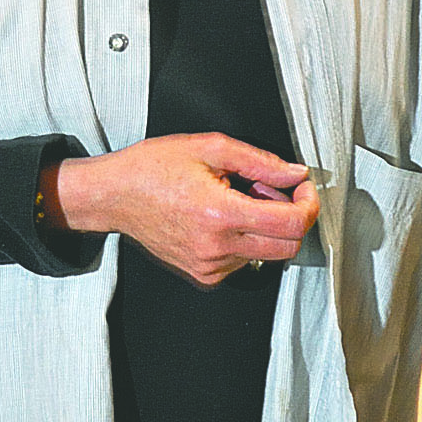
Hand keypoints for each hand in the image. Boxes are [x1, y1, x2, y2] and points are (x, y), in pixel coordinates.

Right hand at [52, 133, 319, 287]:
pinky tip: (221, 217)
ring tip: (234, 198)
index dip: (308, 204)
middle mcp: (218, 248)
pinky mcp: (204, 275)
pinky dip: (244, 239)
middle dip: (290, 216)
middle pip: (288, 246)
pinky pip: (243, 261)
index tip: (302, 188)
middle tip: (267, 189)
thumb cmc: (153, 167)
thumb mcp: (208, 147)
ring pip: (266, 253)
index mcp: (221, 214)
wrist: (114, 196)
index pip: (291, 224)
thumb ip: (259, 161)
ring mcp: (210, 266)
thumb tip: (295, 173)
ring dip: (264, 226)